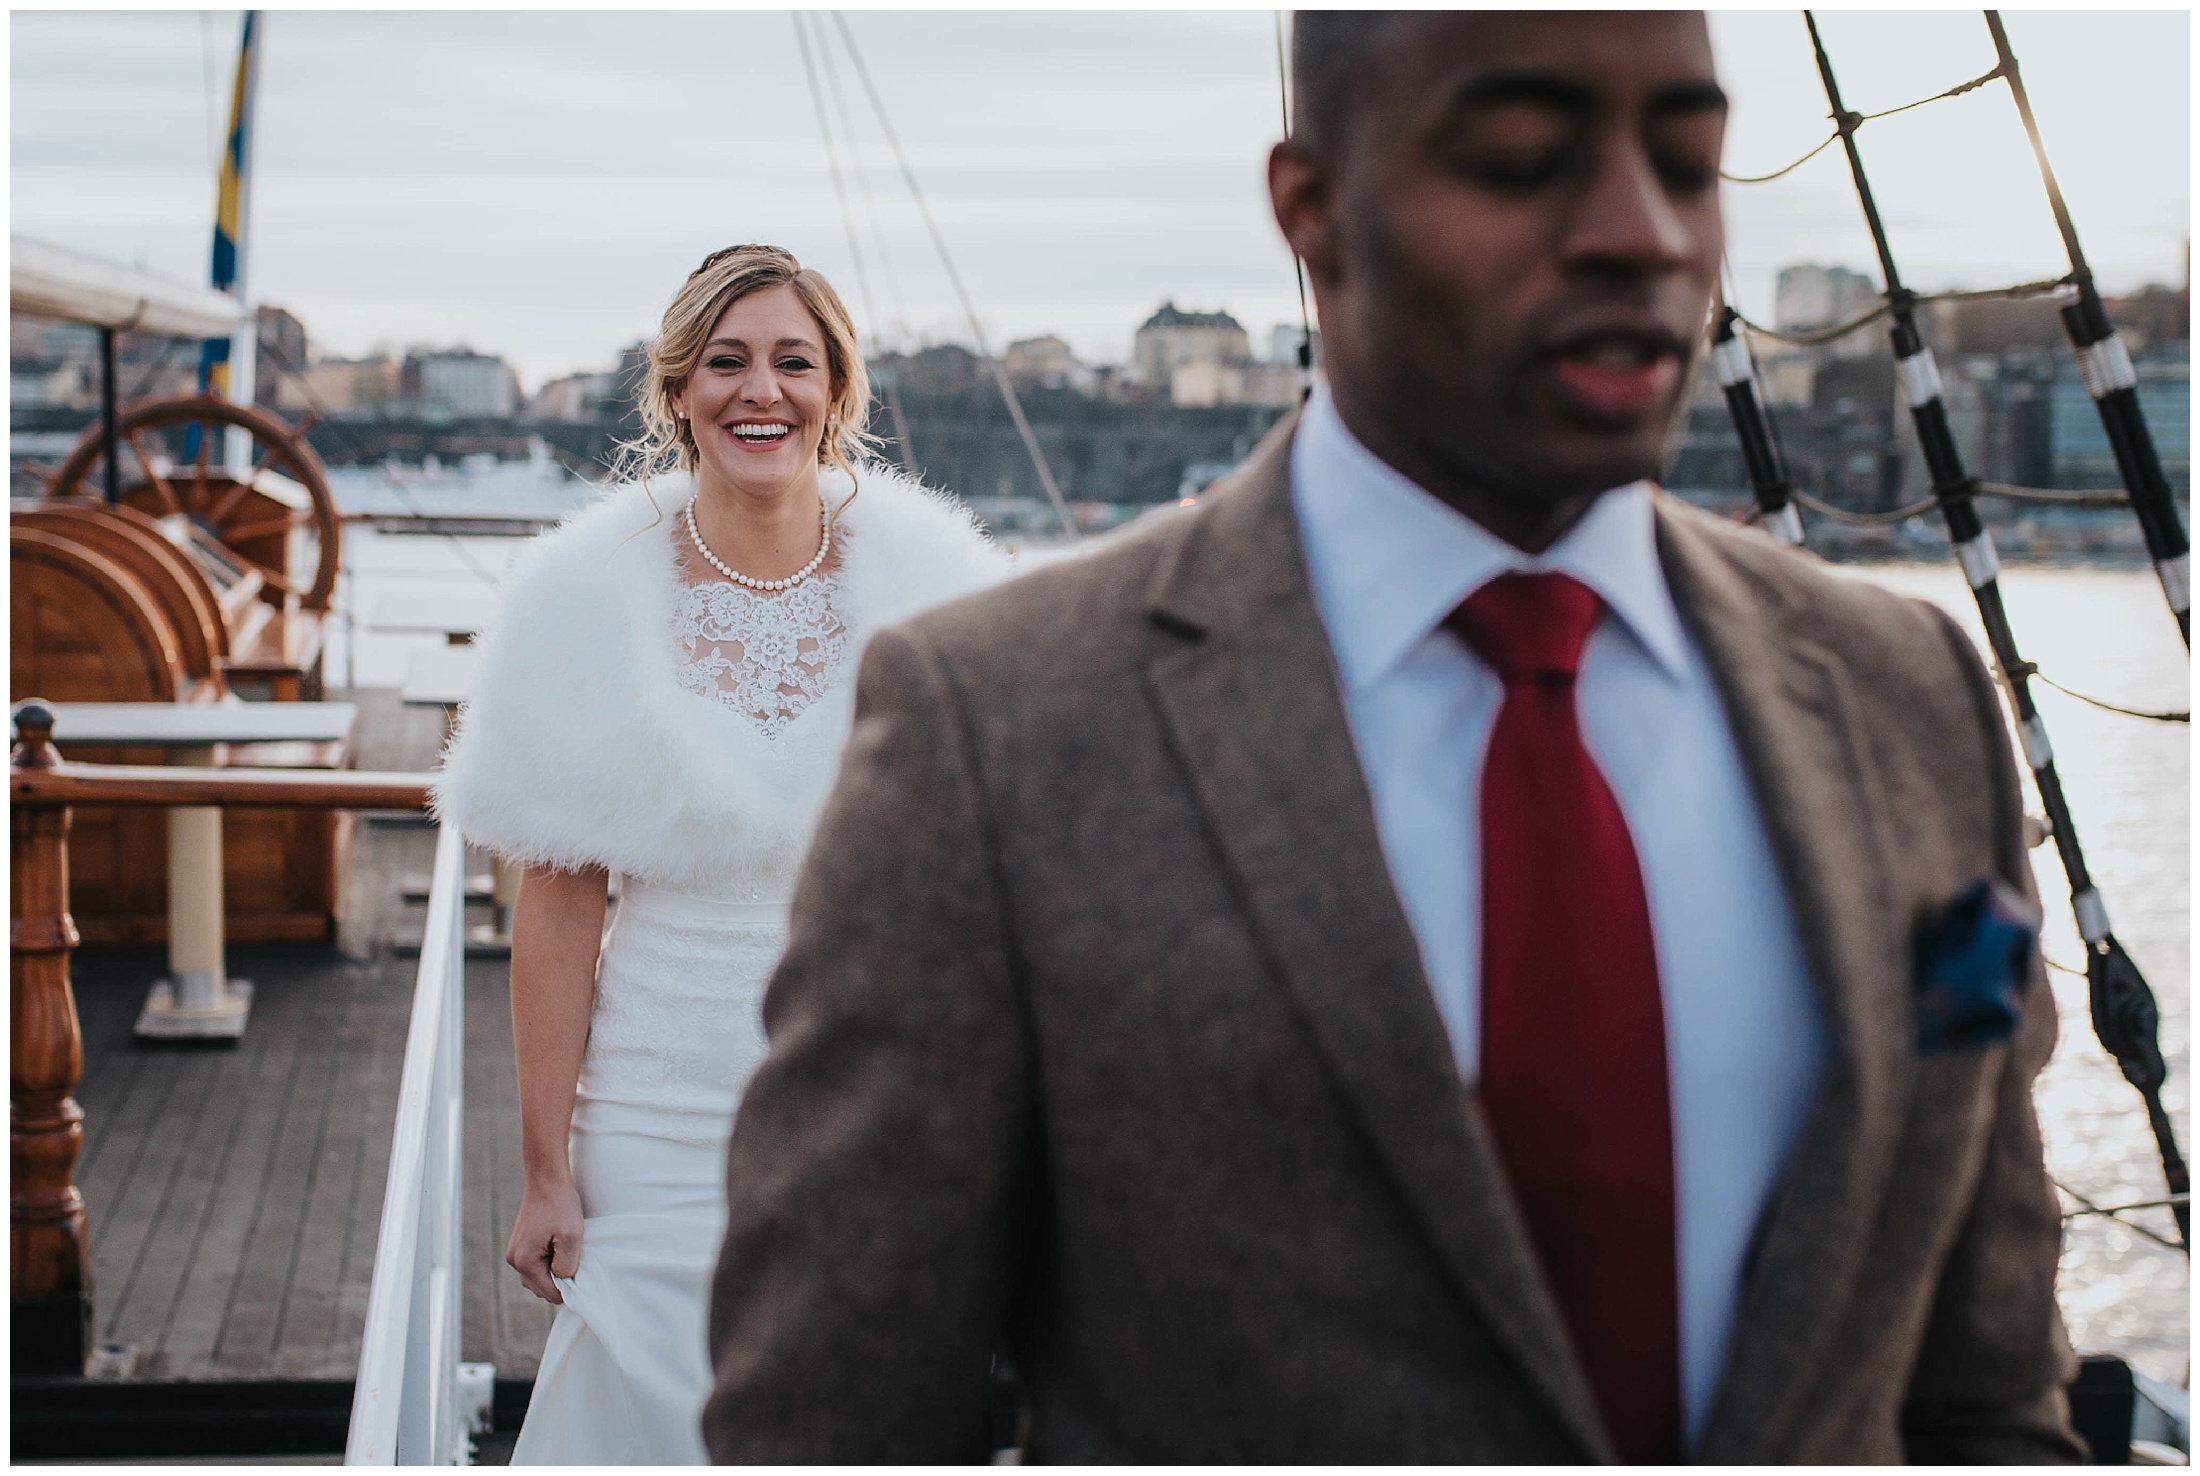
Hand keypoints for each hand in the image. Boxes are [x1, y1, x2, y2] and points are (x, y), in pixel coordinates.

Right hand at [507, 1176, 583, 1303]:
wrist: (547, 1179)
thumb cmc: (560, 1205)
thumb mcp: (571, 1237)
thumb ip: (567, 1266)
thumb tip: (565, 1284)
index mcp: (524, 1262)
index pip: (550, 1294)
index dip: (570, 1287)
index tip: (580, 1267)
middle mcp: (515, 1261)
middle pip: (543, 1289)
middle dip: (561, 1279)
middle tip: (574, 1256)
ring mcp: (516, 1253)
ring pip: (540, 1277)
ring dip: (555, 1269)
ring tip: (567, 1248)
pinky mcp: (521, 1245)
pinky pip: (538, 1264)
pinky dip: (550, 1260)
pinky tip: (559, 1245)